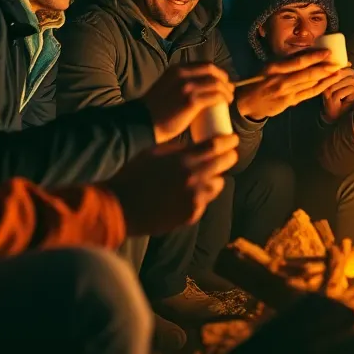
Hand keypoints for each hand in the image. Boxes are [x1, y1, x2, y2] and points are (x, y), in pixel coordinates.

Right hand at [105, 134, 238, 235]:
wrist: (121, 207)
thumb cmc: (133, 176)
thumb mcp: (153, 152)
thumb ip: (177, 149)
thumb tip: (194, 146)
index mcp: (184, 159)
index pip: (216, 146)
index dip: (228, 141)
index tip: (232, 139)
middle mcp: (194, 177)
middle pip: (224, 163)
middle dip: (229, 157)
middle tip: (229, 154)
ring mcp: (195, 197)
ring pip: (218, 184)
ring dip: (214, 179)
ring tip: (207, 177)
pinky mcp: (192, 214)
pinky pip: (204, 201)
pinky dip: (200, 196)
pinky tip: (189, 195)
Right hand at [140, 63, 233, 142]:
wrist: (142, 123)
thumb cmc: (154, 111)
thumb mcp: (166, 88)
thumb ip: (178, 85)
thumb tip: (195, 91)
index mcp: (176, 70)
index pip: (204, 65)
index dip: (218, 73)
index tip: (223, 82)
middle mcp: (182, 74)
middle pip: (213, 71)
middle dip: (224, 79)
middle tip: (229, 90)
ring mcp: (187, 86)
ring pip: (216, 83)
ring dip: (227, 90)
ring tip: (229, 99)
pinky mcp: (191, 101)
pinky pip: (215, 96)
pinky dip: (224, 98)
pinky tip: (226, 103)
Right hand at [235, 50, 344, 119]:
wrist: (247, 102)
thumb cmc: (260, 81)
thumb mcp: (269, 67)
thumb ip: (287, 62)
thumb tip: (307, 54)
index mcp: (275, 68)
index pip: (298, 61)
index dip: (315, 57)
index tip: (328, 52)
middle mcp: (281, 80)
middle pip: (307, 73)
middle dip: (326, 68)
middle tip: (340, 63)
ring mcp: (285, 93)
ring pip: (310, 84)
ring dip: (326, 78)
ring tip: (339, 72)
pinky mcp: (288, 102)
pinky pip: (308, 94)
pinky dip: (319, 88)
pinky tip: (328, 83)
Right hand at [320, 67, 353, 122]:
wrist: (333, 116)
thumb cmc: (339, 99)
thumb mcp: (342, 84)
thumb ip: (344, 73)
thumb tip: (349, 63)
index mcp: (326, 75)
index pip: (341, 66)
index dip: (349, 71)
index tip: (351, 77)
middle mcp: (324, 80)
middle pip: (347, 73)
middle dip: (353, 81)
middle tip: (351, 90)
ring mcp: (327, 89)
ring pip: (350, 82)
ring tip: (349, 96)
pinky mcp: (331, 97)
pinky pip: (349, 90)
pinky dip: (353, 95)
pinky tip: (348, 100)